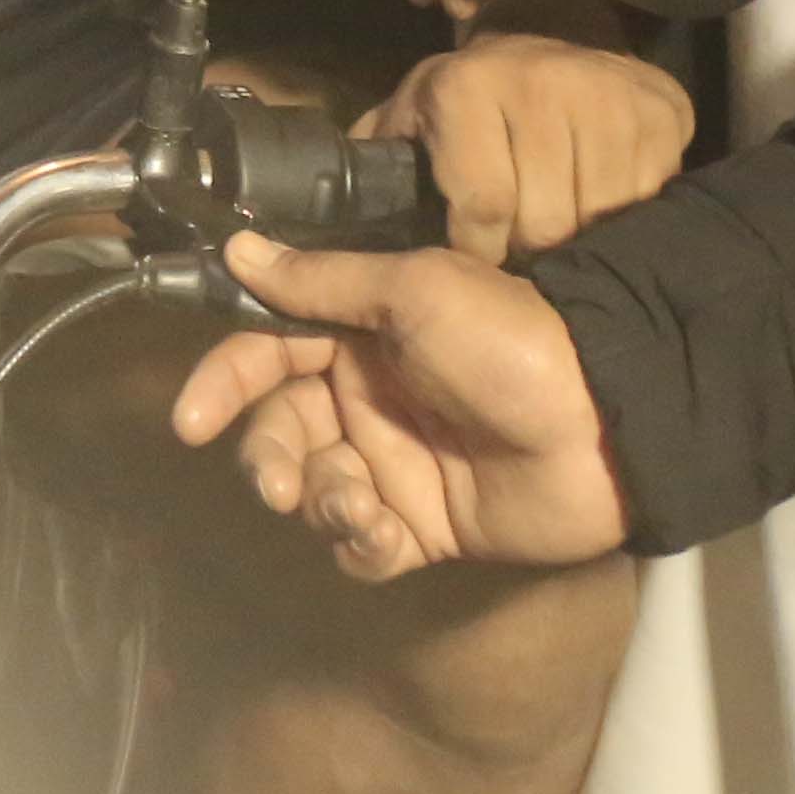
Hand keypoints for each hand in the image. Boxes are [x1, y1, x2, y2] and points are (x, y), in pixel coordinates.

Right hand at [172, 235, 630, 580]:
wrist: (604, 424)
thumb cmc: (507, 342)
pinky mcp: (424, 527)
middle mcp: (368, 398)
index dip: (225, 382)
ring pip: (314, 491)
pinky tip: (383, 535)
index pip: (268, 352)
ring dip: (318, 500)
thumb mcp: (414, 290)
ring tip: (357, 505)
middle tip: (274, 483)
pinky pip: (362, 544)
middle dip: (265, 459)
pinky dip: (359, 544)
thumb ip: (321, 282)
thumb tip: (238, 249)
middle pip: (280, 432)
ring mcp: (395, 464)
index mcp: (361, 334)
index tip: (190, 419)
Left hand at [360, 32, 689, 260]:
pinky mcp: (657, 112)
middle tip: (519, 250)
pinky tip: (599, 206)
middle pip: (541, 221)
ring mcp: (606, 96)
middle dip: (525, 251)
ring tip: (557, 232)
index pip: (481, 207)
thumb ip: (375, 162)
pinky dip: (620, 218)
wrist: (562, 37)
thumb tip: (321, 223)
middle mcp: (539, 83)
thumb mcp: (414, 116)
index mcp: (468, 87)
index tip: (477, 266)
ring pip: (594, 218)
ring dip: (575, 240)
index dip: (477, 252)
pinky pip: (641, 199)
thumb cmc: (477, 98)